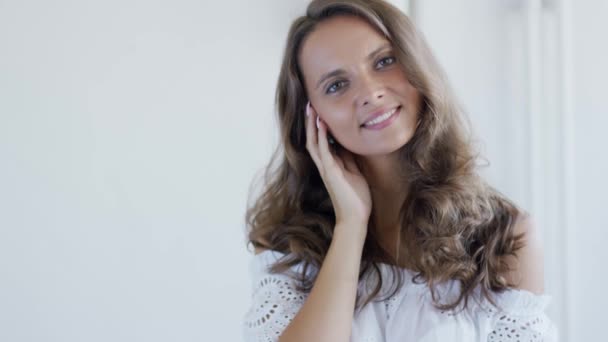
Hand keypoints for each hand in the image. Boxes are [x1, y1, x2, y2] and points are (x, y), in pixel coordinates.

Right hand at [305, 101, 371, 227]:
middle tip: (309, 105)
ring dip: (312, 126)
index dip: (318, 127)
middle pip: (312, 139)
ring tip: (311, 110)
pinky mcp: (331, 173)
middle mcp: (324, 166)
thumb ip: (349, 160)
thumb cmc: (356, 198)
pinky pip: (323, 151)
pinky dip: (321, 137)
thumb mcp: (354, 173)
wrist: (355, 218)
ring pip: (314, 143)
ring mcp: (326, 169)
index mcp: (330, 165)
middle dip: (310, 122)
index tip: (319, 111)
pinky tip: (321, 124)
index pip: (321, 142)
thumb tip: (348, 145)